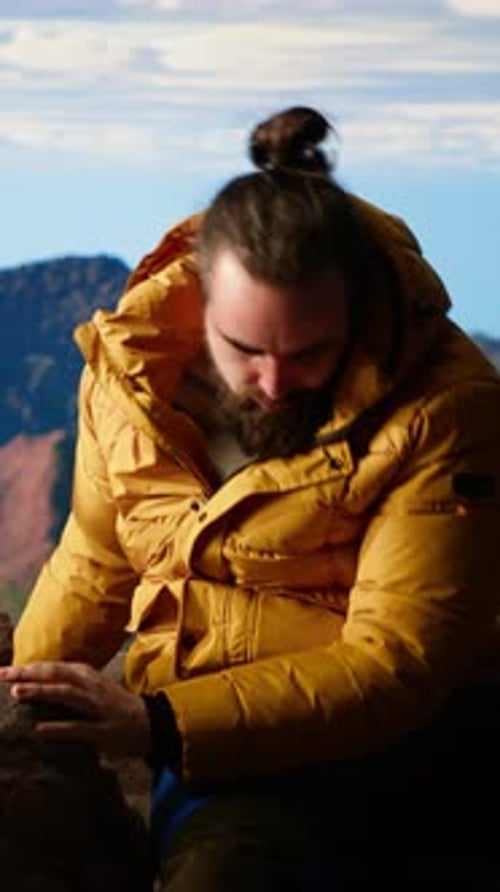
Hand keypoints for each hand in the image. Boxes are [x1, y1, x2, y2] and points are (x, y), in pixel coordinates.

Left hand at [0, 661, 150, 757]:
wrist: (151, 723)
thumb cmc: (114, 706)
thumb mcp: (91, 688)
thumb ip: (67, 684)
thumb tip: (34, 684)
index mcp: (86, 674)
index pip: (51, 667)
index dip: (26, 668)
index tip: (1, 671)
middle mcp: (90, 686)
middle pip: (56, 675)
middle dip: (28, 674)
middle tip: (3, 675)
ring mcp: (98, 707)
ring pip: (66, 695)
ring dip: (41, 692)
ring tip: (17, 692)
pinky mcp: (103, 729)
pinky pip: (78, 728)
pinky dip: (58, 727)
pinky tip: (39, 729)